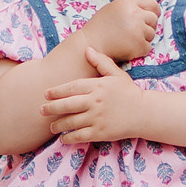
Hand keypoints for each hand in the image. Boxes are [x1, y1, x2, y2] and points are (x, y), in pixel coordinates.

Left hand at [42, 46, 156, 144]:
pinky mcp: (100, 132)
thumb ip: (101, 62)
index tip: (46, 94)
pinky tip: (63, 137)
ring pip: (70, 122)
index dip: (56, 92)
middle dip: (51, 108)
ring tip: (52, 126)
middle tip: (41, 110)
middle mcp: (94, 102)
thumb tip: (87, 49)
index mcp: (96, 86)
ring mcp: (96, 118)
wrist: (144, 112)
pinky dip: (68, 137)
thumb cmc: (128, 92)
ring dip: (58, 125)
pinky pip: (79, 136)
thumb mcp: (116, 74)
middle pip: (66, 105)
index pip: (71, 88)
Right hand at [79, 0, 159, 63]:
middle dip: (148, 25)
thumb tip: (152, 9)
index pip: (151, 3)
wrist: (90, 45)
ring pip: (152, 33)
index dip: (153, 10)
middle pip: (154, 19)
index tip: (152, 16)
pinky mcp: (138, 45)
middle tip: (135, 31)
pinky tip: (127, 48)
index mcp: (127, 3)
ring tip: (127, 40)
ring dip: (143, 38)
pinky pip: (148, 47)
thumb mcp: (114, 8)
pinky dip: (140, 50)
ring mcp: (137, 30)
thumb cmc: (100, 27)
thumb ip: (131, 6)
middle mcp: (134, 15)